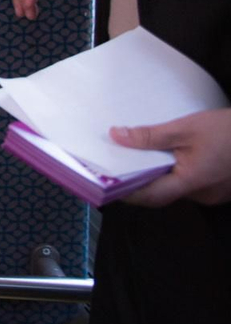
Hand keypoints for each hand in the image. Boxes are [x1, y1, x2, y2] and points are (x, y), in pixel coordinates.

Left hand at [112, 108, 230, 206]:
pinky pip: (189, 185)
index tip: (105, 182)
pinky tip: (165, 158)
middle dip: (139, 181)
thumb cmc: (227, 130)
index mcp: (192, 182)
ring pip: (176, 189)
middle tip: (115, 165)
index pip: (151, 196)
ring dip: (157, 176)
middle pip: (162, 193)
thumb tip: (117, 136)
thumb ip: (150, 136)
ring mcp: (212, 195)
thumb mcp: (185, 128)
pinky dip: (174, 174)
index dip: (126, 192)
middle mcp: (202, 195)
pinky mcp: (218, 189)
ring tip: (136, 157)